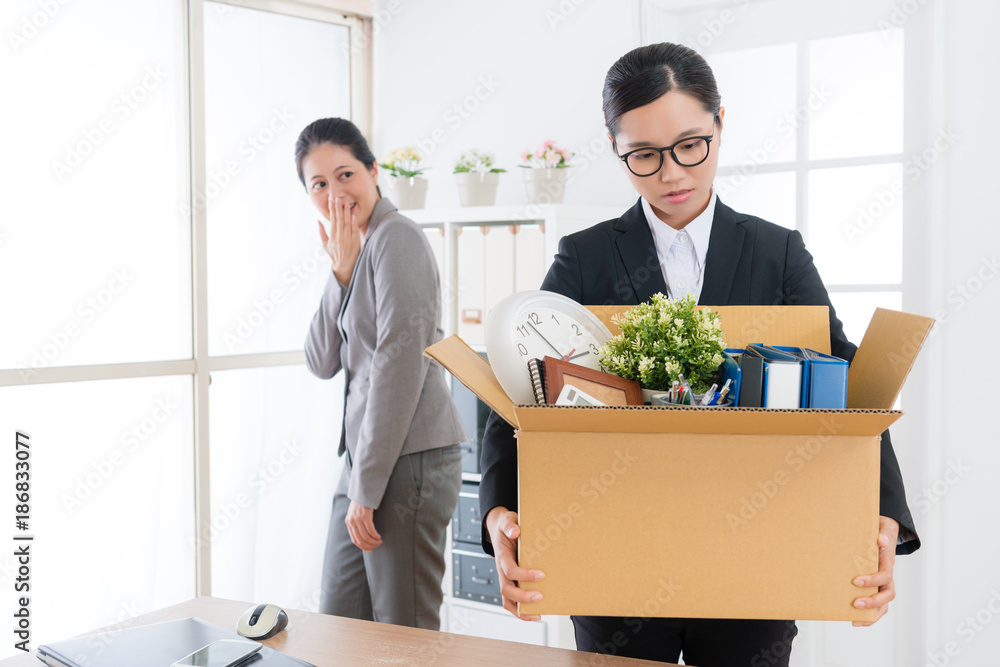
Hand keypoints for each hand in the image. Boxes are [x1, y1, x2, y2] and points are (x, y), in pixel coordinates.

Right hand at [318, 194, 362, 287]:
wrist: (344, 266)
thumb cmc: (334, 255)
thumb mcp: (325, 245)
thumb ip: (321, 232)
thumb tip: (318, 221)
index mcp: (332, 237)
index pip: (332, 220)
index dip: (332, 210)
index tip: (331, 202)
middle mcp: (339, 237)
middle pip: (339, 220)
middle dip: (338, 208)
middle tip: (338, 198)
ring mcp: (347, 240)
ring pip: (346, 224)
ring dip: (346, 213)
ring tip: (346, 204)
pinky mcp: (355, 242)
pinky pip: (354, 230)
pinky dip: (354, 222)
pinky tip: (353, 215)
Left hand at [345, 500, 381, 551]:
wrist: (362, 492)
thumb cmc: (360, 503)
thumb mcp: (354, 514)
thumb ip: (356, 523)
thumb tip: (362, 536)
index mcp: (348, 523)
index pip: (354, 540)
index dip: (362, 546)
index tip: (370, 549)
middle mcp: (351, 522)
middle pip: (360, 540)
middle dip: (369, 545)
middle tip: (377, 545)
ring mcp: (358, 520)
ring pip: (366, 536)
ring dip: (374, 541)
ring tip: (379, 541)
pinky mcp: (365, 516)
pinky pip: (371, 530)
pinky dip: (375, 535)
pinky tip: (379, 536)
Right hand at [485, 506, 544, 620]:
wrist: (500, 529)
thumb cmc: (506, 526)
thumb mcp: (507, 520)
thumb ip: (510, 524)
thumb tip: (515, 531)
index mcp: (502, 556)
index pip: (510, 570)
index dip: (524, 575)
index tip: (541, 574)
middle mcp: (501, 570)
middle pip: (507, 589)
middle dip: (523, 596)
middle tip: (540, 596)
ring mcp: (505, 578)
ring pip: (507, 599)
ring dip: (521, 609)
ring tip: (538, 613)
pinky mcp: (510, 582)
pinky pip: (511, 601)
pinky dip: (520, 611)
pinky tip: (535, 613)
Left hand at [852, 515, 898, 625]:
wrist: (883, 531)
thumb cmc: (879, 529)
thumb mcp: (882, 526)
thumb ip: (882, 532)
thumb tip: (881, 540)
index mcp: (888, 561)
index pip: (885, 575)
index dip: (873, 580)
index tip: (855, 581)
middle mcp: (887, 574)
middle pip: (888, 593)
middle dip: (873, 601)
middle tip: (855, 603)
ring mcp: (883, 582)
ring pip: (884, 602)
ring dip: (872, 613)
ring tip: (856, 620)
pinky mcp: (876, 586)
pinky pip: (878, 604)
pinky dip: (871, 615)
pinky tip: (857, 620)